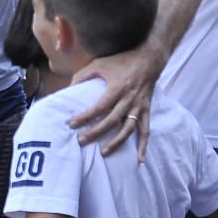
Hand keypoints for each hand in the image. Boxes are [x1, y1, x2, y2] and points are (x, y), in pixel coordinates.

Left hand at [67, 44, 163, 160]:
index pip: (99, 107)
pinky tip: (139, 159)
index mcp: (117, 88)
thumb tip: (69, 89)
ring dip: (116, 143)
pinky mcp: (146, 110)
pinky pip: (146, 130)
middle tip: (81, 141)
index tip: (71, 124)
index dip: (85, 117)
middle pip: (111, 121)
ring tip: (103, 153)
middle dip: (95, 133)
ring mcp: (139, 106)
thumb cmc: (121, 60)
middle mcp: (129, 99)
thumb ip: (83, 76)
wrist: (149, 58)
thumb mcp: (99, 64)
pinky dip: (144, 145)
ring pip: (128, 129)